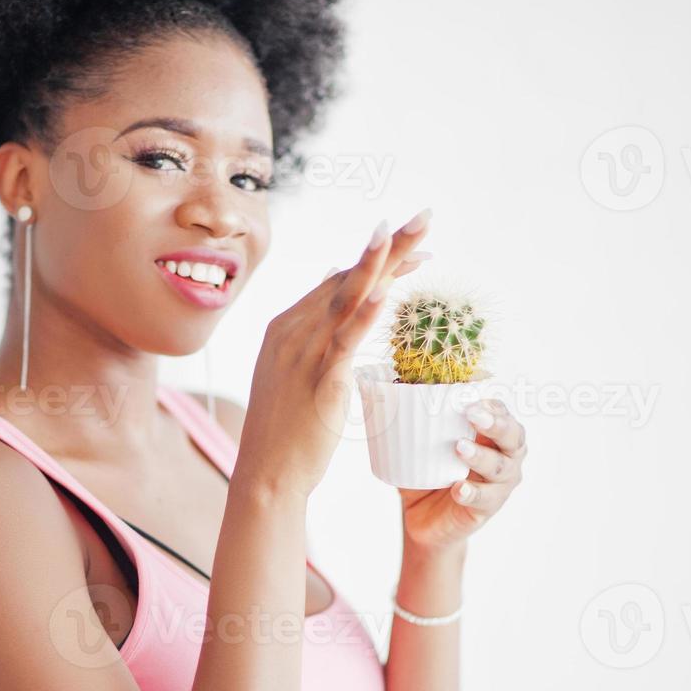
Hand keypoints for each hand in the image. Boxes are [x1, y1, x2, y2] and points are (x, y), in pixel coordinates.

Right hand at [234, 210, 433, 498]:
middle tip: (424, 216)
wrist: (265, 474)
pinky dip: (367, 312)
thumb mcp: (290, 373)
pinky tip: (388, 290)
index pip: (338, 281)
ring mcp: (305, 354)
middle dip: (389, 245)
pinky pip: (347, 340)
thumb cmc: (284, 430)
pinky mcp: (321, 381)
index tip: (414, 245)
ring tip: (410, 232)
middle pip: (348, 278)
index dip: (378, 260)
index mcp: (285, 327)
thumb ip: (312, 332)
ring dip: (382, 263)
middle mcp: (292, 332)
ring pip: (349, 298)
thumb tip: (335, 284)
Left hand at [400, 398, 525, 548]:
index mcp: (490, 435)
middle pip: (513, 437)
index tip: (471, 400)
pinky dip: (472, 492)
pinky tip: (458, 488)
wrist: (423, 518)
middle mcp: (504, 456)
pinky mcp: (488, 508)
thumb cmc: (426, 472)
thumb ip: (409, 422)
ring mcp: (499, 484)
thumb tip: (376, 393)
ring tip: (459, 448)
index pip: (501, 413)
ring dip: (481, 456)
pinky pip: (485, 499)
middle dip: (496, 424)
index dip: (492, 406)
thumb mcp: (419, 446)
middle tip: (473, 416)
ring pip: (500, 468)